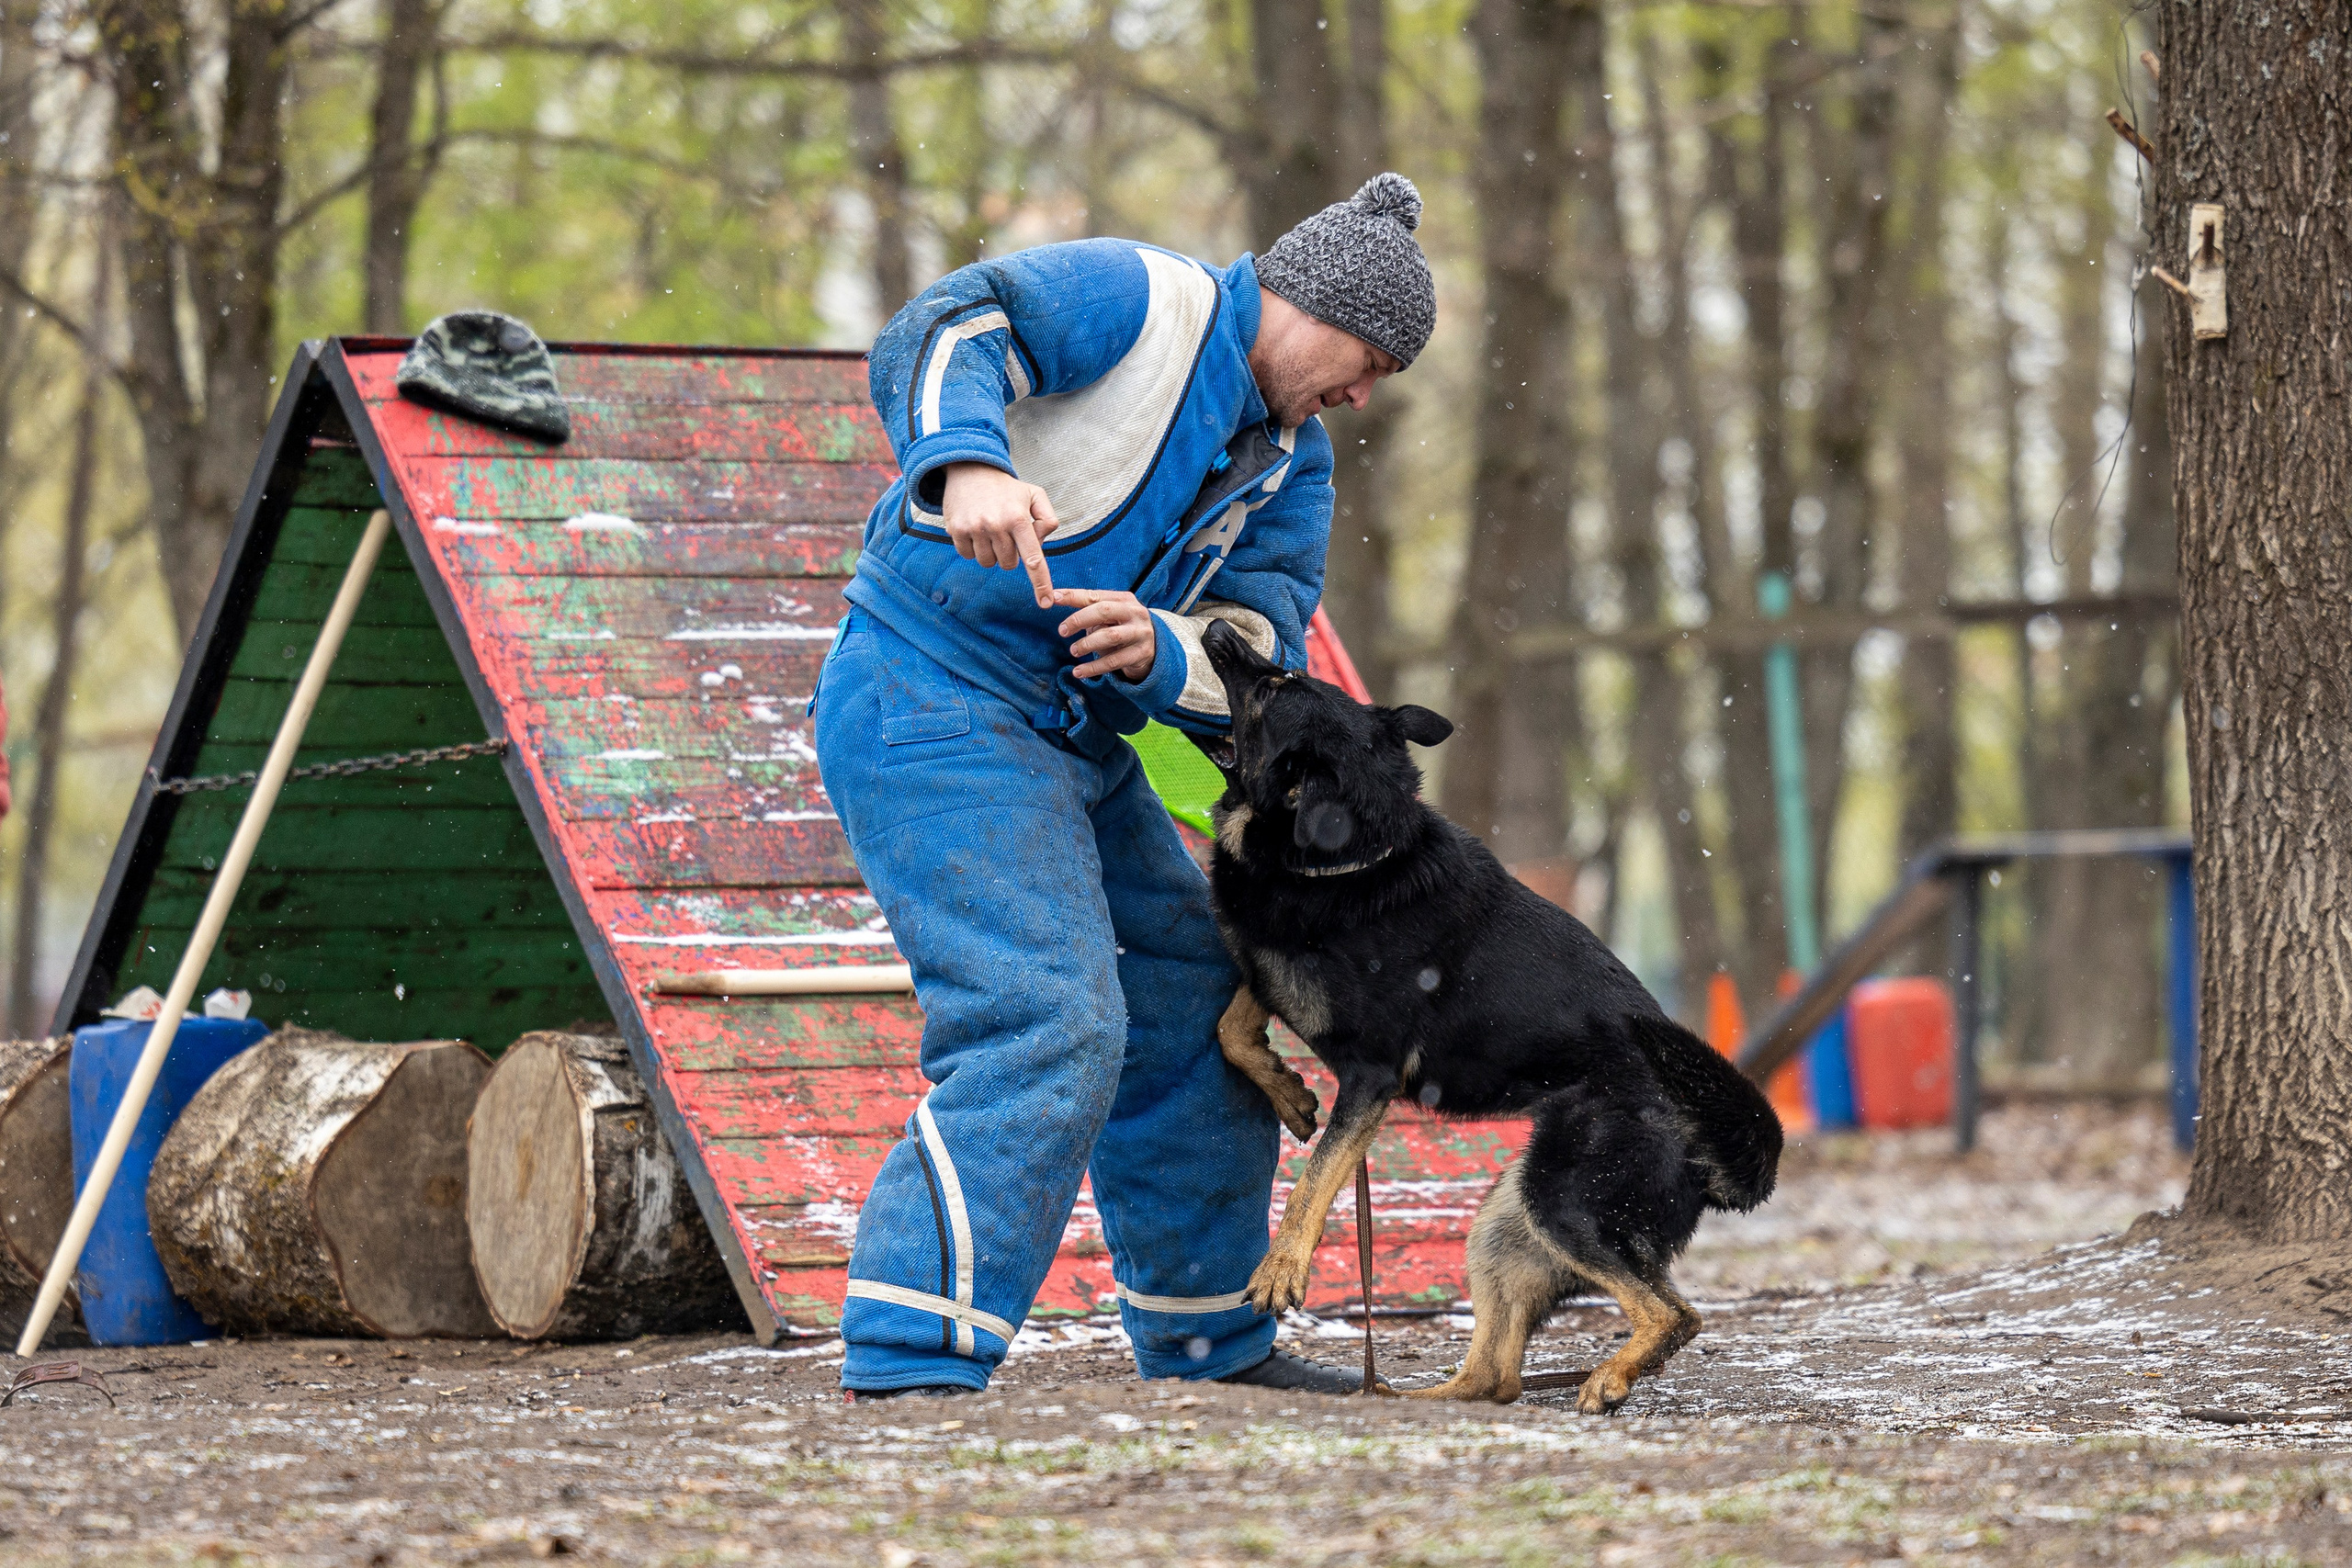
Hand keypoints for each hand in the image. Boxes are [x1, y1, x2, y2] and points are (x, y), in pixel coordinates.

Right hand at [941, 462, 1057, 607]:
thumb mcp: (1035, 494)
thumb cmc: (1006, 488)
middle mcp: (997, 525)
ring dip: (991, 552)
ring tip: (990, 529)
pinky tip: (975, 529)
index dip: (1041, 583)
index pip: (1033, 559)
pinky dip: (974, 548)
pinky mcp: (956, 530)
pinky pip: (969, 556)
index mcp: (1019, 518)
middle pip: (1009, 564)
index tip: (1046, 603)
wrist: (970, 470)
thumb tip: (1040, 544)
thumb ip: (1047, 518)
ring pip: (988, 563)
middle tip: (1005, 532)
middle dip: (1010, 553)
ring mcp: (975, 528)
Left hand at [1053, 589, 1156, 681]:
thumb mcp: (1109, 617)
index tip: (1054, 598)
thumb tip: (1056, 599)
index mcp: (1124, 599)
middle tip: (1062, 631)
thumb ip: (1088, 610)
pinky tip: (1078, 672)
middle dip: (1079, 619)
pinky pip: (1114, 661)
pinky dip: (1093, 668)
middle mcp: (1135, 613)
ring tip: (1073, 651)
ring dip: (1087, 644)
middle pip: (1104, 611)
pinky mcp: (1141, 653)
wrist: (1153, 649)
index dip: (1073, 596)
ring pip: (1110, 636)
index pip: (1095, 595)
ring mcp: (1140, 633)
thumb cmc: (1122, 628)